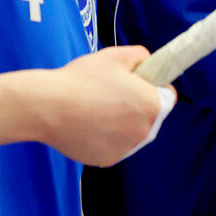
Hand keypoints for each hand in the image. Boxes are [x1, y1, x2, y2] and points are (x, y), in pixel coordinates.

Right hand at [33, 46, 176, 165]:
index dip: (153, 86)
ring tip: (95, 108)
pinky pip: (113, 146)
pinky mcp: (107, 160)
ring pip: (130, 133)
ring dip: (120, 123)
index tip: (135, 82)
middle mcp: (146, 132)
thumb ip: (142, 56)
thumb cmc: (83, 79)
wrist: (48, 107)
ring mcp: (126, 149)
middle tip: (110, 94)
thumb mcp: (117, 55)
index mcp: (153, 106)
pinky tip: (86, 125)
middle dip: (136, 106)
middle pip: (149, 116)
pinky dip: (104, 137)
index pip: (168, 97)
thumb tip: (148, 63)